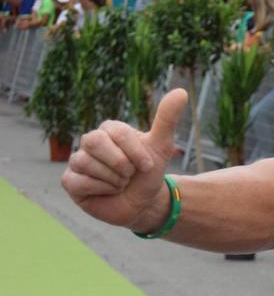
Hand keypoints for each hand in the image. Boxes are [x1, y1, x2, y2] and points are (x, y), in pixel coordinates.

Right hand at [61, 90, 186, 230]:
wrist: (144, 204)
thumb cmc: (149, 173)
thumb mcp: (161, 147)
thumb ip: (167, 120)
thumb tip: (181, 91)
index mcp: (110, 130)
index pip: (117, 131)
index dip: (135, 152)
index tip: (147, 166)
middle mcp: (90, 141)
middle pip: (95, 141)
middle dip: (121, 164)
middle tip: (130, 174)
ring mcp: (77, 160)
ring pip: (87, 163)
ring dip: (113, 180)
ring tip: (119, 184)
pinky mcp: (70, 181)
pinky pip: (79, 181)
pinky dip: (100, 190)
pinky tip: (106, 192)